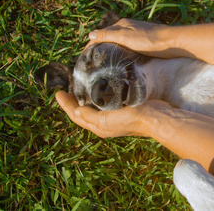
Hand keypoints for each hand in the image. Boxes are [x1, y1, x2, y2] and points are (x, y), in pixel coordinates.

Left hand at [55, 91, 171, 137]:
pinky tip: (98, 86)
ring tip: (79, 85)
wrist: (156, 118)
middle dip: (73, 102)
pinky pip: (105, 101)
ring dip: (85, 97)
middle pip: (83, 112)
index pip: (76, 116)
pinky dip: (98, 94)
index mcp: (99, 127)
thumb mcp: (107, 120)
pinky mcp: (123, 107)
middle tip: (66, 87)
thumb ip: (89, 116)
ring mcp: (114, 115)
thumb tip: (74, 111)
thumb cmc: (132, 119)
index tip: (57, 92)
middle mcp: (105, 123)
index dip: (65, 105)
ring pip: (94, 106)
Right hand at [86, 18, 172, 56]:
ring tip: (103, 64)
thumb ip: (107, 35)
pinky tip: (120, 61)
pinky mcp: (143, 43)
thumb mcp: (125, 37)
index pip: (100, 34)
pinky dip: (120, 53)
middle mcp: (127, 28)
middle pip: (108, 38)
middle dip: (99, 48)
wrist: (171, 43)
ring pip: (118, 44)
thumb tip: (90, 35)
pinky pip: (126, 48)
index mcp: (121, 25)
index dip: (91, 45)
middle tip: (92, 63)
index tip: (84, 58)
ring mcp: (136, 35)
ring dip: (110, 51)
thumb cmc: (148, 40)